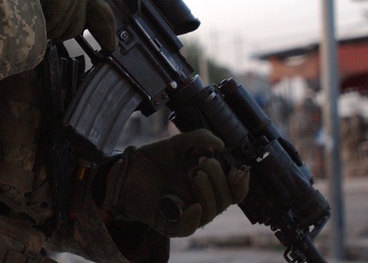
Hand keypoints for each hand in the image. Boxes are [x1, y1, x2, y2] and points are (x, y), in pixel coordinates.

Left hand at [98, 129, 249, 237]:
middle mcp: (201, 199)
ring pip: (209, 213)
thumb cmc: (155, 160)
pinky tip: (193, 206)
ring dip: (207, 193)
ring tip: (194, 174)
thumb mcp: (179, 143)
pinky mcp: (169, 223)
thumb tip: (221, 144)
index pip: (234, 190)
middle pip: (225, 200)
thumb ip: (200, 138)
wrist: (127, 169)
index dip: (241, 182)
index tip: (238, 169)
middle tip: (201, 164)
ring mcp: (186, 212)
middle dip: (218, 180)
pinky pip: (187, 228)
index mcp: (208, 182)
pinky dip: (193, 219)